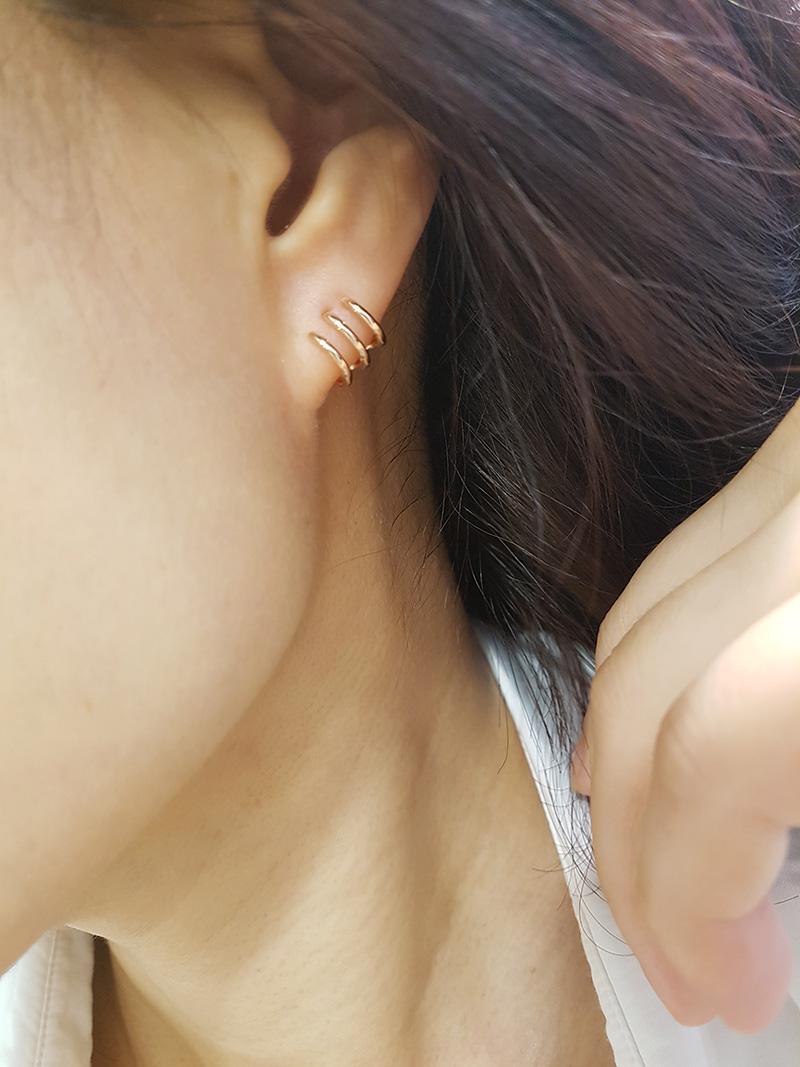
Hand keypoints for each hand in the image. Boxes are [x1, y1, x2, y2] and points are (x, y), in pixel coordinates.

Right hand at [572, 397, 799, 1032]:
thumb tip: (776, 932)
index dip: (694, 889)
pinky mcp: (798, 445)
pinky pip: (682, 563)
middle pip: (650, 678)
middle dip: (639, 847)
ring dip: (620, 757)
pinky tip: (653, 731)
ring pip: (641, 616)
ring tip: (647, 868)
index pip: (725, 743)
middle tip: (674, 954)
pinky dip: (646, 659)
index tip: (722, 984)